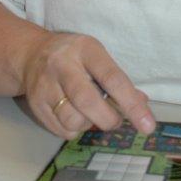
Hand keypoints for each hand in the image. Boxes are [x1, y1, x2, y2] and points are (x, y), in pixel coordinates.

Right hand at [21, 31, 155, 139]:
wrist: (32, 54)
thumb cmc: (75, 57)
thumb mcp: (97, 57)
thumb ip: (119, 80)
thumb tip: (142, 105)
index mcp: (86, 50)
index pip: (112, 78)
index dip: (131, 103)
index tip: (148, 125)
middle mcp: (62, 65)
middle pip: (88, 101)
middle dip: (109, 119)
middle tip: (116, 121)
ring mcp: (45, 86)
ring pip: (73, 120)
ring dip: (89, 124)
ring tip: (90, 113)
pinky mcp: (35, 105)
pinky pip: (62, 130)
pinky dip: (75, 130)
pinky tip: (75, 115)